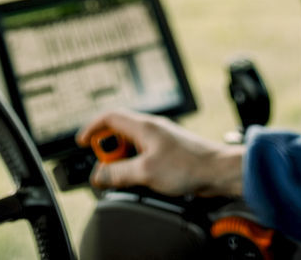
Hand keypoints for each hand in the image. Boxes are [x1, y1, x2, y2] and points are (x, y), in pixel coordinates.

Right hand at [76, 110, 244, 197]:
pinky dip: (137, 169)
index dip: (92, 129)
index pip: (109, 117)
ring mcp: (160, 142)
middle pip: (118, 135)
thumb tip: (99, 175)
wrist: (218, 171)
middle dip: (111, 153)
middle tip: (113, 170)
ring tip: (133, 178)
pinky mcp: (168, 155)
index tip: (82, 143)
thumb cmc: (189, 165)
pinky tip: (145, 182)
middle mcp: (151, 130)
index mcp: (143, 126)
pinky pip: (143, 159)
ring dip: (125, 163)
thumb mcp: (145, 171)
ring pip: (131, 149)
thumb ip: (118, 173)